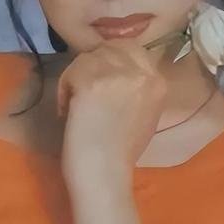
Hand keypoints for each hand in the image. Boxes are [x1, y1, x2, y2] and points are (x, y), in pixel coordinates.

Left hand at [56, 42, 166, 185]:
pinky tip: (66, 110)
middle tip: (82, 93)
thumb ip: (137, 87)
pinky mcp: (92, 83)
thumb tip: (114, 68)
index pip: (131, 48)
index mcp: (159, 82)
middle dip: (92, 66)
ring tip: (73, 104)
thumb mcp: (144, 112)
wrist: (105, 175)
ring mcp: (118, 76)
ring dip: (76, 77)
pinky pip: (72, 70)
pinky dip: (64, 89)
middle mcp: (143, 74)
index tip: (98, 82)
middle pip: (108, 48)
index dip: (109, 61)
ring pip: (87, 57)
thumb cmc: (120, 152)